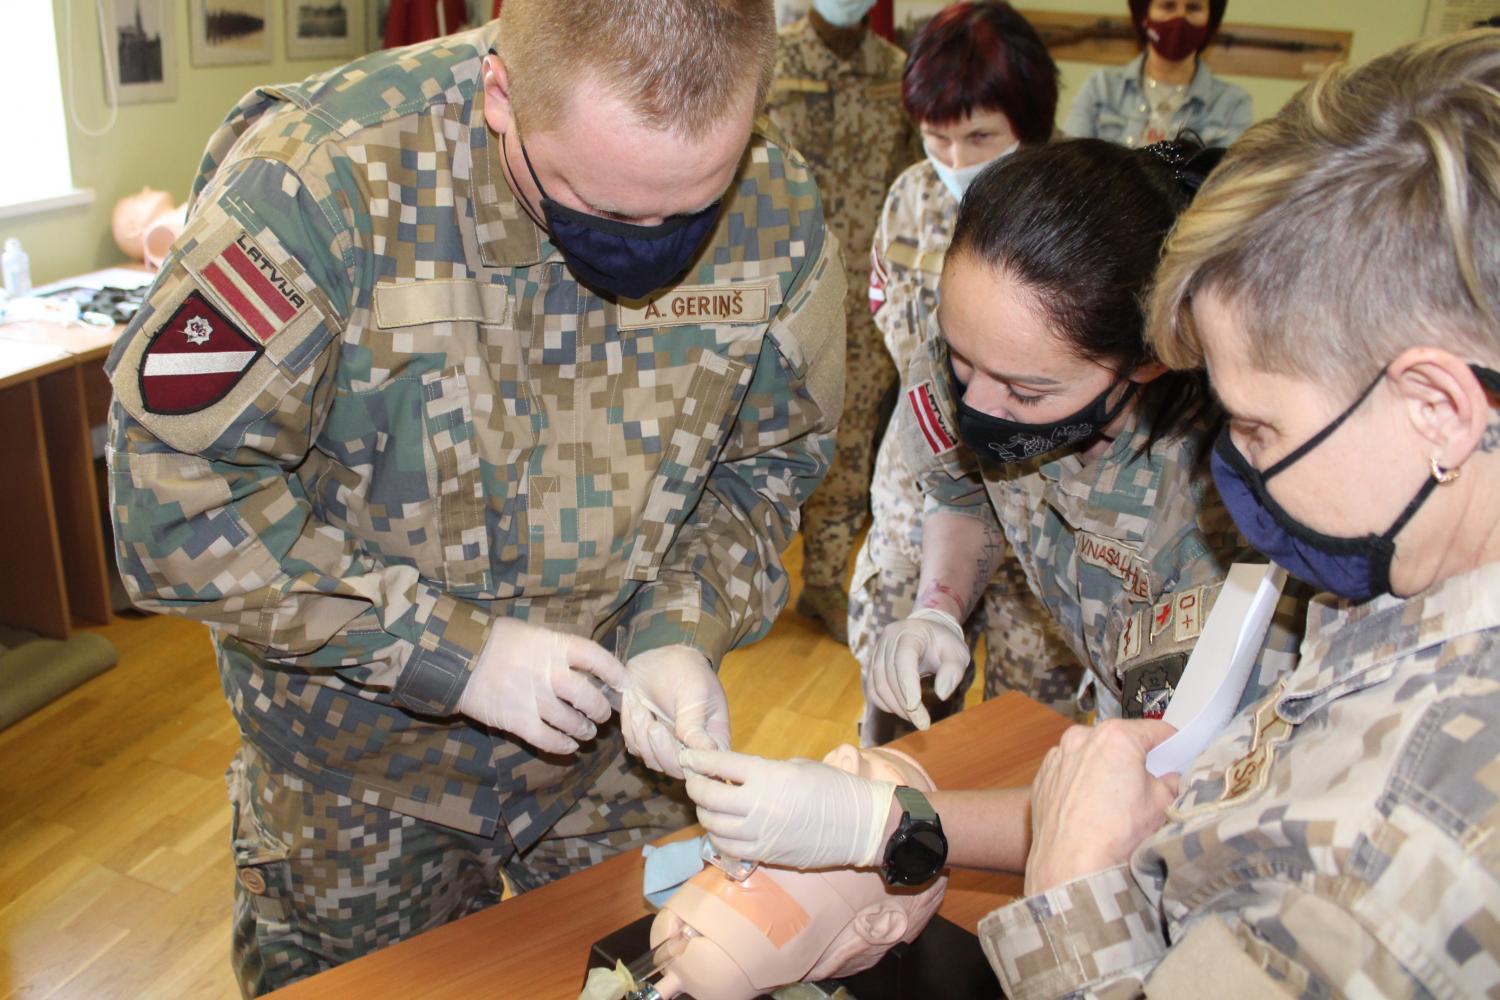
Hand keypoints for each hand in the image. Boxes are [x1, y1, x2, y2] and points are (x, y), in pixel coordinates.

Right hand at [457, 619, 625, 754]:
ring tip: (586, 732)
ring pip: (572, 722)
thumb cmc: (498, 641)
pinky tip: (569, 747)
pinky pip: (548, 739)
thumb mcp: (533, 634)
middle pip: (589, 697)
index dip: (615, 673)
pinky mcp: (518, 720)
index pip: (597, 659)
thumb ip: (559, 650)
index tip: (623, 684)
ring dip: (584, 730)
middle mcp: (550, 673)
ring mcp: (534, 698)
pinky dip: (563, 746)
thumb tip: (587, 669)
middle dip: (600, 710)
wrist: (458, 658)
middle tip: (600, 715)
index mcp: (556, 646)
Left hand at [621, 645, 729, 778]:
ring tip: (641, 708)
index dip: (693, 764)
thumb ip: (695, 722)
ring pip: (652, 761)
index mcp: (713, 739)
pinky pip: (635, 747)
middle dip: (661, 750)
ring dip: (642, 736)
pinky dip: (632, 728)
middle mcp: (691, 749)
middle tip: (653, 726)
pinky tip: (635, 706)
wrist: (660, 656)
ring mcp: (667, 746)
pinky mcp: (645, 739)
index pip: (707, 767)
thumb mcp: (694, 692)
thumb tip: (704, 751)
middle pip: (676, 770)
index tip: (680, 744)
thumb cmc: (687, 670)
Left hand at [681, 749, 896, 868]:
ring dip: (705, 812)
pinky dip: (718, 835)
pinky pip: (728, 847)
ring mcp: (759, 834)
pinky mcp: (764, 855)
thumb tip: (736, 775)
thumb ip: (763, 770)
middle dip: (696, 786)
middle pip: (709, 796)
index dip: (699, 760)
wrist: (858, 825)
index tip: (689, 756)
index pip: (720, 765)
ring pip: (713, 825)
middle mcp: (758, 805)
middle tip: (695, 780)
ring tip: (708, 803)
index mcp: (769, 776)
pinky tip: (722, 826)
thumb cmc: (832, 788)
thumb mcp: (797, 766)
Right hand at [865, 609, 968, 729]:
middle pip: (890, 676)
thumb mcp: (957, 653)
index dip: (907, 684)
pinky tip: (901, 710)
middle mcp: (888, 639)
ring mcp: (877, 651)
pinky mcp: (872, 664)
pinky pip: (873, 688)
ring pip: (879, 685)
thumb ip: (953, 671)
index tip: (916, 708)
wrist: (928, 632)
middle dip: (905, 704)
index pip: (903, 659)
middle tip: (922, 724)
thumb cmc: (944, 644)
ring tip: (915, 718)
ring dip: (895, 707)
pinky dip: (885, 703)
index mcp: (909, 633)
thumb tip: (942, 695)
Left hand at [1024, 719, 1180, 895]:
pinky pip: (1070, 772)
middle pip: (1120, 742)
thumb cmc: (1116, 834)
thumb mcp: (1161, 805)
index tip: (1179, 753)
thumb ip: (1171, 783)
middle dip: (1136, 759)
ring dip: (1106, 770)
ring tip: (1117, 802)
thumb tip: (1171, 779)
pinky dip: (1081, 783)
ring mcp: (1058, 757)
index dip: (1173, 743)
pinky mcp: (1043, 778)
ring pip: (1092, 756)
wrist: (1072, 866)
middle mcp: (1082, 739)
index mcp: (1116, 737)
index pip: (1155, 730)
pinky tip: (1091, 809)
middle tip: (1150, 784)